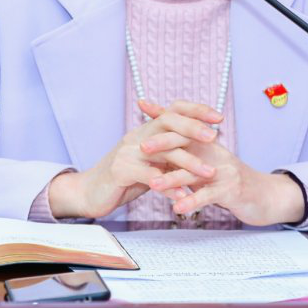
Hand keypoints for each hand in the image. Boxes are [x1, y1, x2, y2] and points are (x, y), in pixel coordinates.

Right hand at [48, 100, 222, 218]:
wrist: (89, 193)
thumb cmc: (123, 179)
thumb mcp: (148, 161)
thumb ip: (167, 151)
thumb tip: (194, 145)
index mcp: (146, 131)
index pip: (172, 110)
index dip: (196, 111)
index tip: (218, 117)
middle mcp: (137, 136)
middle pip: (168, 122)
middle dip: (193, 127)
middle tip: (215, 137)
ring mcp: (127, 152)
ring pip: (163, 151)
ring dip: (189, 162)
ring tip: (209, 173)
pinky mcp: (120, 171)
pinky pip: (150, 177)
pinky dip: (170, 187)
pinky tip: (185, 196)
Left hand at [139, 100, 306, 225]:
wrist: (263, 197)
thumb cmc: (229, 183)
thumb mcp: (206, 167)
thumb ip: (186, 157)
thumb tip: (161, 149)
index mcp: (207, 144)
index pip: (184, 124)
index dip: (164, 115)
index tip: (142, 107)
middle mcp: (216, 151)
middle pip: (189, 140)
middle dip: (164, 142)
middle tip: (142, 147)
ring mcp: (225, 170)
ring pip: (194, 171)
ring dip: (172, 178)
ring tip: (152, 184)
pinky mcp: (232, 190)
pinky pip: (209, 195)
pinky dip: (192, 201)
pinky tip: (178, 208)